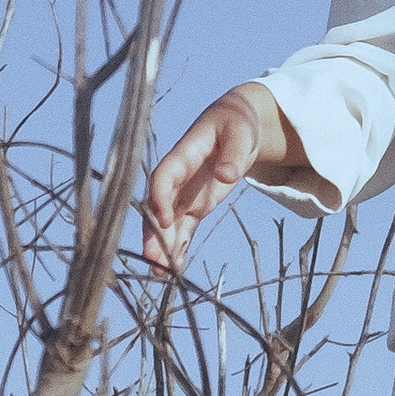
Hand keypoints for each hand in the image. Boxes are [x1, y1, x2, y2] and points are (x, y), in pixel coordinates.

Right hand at [141, 86, 268, 276]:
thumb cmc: (238, 122)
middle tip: (153, 259)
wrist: (238, 122)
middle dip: (154, 232)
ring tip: (161, 273)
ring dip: (163, 246)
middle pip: (159, 205)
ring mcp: (184, 192)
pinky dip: (178, 247)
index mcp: (184, 153)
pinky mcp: (194, 204)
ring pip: (167, 222)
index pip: (163, 175)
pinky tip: (174, 268)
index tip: (161, 219)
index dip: (158, 196)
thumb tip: (226, 174)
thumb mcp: (241, 132)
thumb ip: (234, 154)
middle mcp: (178, 176)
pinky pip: (182, 228)